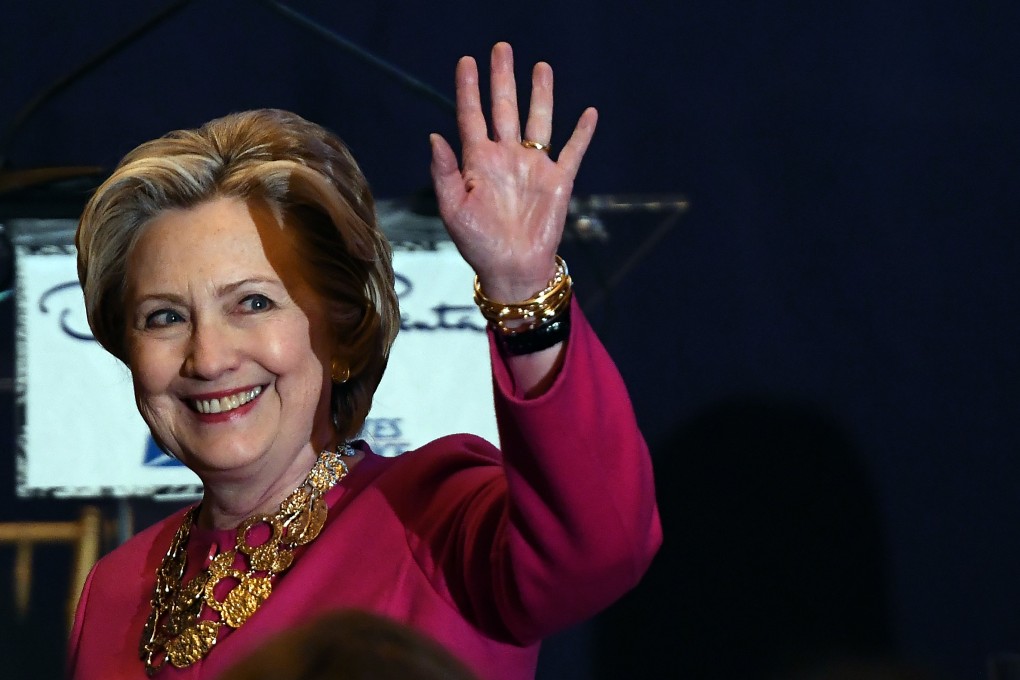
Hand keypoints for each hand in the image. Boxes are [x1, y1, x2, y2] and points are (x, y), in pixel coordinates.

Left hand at [430, 42, 597, 302]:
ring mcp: (533, 167)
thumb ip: (444, 172)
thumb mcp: (453, 209)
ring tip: (541, 67)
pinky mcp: (558, 181)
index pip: (471, 116)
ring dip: (540, 94)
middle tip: (502, 48)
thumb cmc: (478, 244)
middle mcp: (506, 157)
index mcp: (478, 162)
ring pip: (539, 121)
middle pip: (505, 108)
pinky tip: (588, 113)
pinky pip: (573, 151)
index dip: (468, 89)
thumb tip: (435, 135)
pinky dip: (582, 133)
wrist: (513, 269)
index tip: (466, 62)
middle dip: (503, 78)